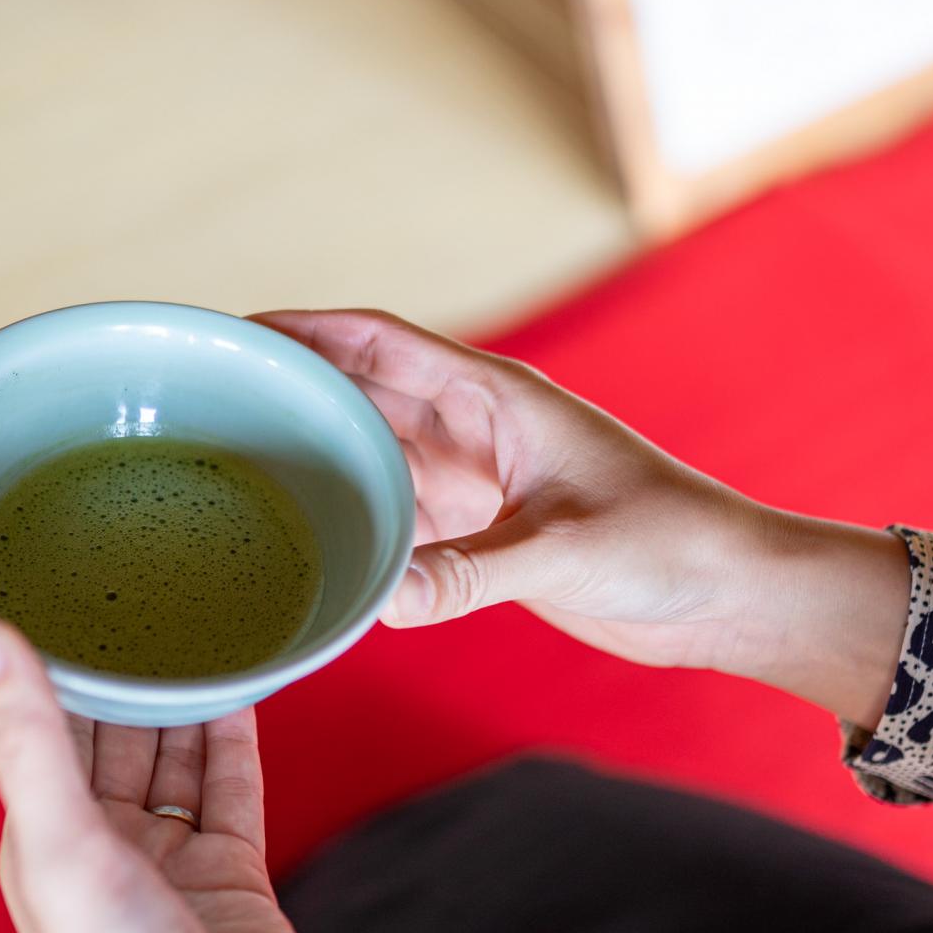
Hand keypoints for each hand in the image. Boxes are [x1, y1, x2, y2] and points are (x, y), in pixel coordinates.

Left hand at [0, 619, 368, 932]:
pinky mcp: (231, 875)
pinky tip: (244, 683)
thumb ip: (28, 739)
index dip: (49, 661)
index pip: (39, 730)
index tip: (62, 587)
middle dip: (122, 669)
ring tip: (196, 618)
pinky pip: (229, 785)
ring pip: (172, 755)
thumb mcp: (65, 851)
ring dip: (181, 695)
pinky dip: (235, 735)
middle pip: (109, 735)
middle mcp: (98, 850)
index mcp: (38, 847)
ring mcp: (168, 863)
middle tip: (142, 586)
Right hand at [251, 309, 909, 728]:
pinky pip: (398, 523)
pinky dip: (356, 530)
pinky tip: (307, 549)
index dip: (306, 330)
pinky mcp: (484, 536)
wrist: (729, 595)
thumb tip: (380, 603)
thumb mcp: (564, 553)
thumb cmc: (671, 543)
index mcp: (496, 398)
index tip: (232, 332)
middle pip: (361, 394)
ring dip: (317, 462)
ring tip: (233, 477)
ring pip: (373, 459)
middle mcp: (476, 430)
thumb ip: (471, 575)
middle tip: (203, 409)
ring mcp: (476, 483)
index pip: (380, 342)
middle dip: (291, 393)